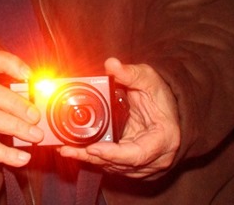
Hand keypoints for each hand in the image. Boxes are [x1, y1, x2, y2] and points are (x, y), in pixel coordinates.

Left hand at [57, 58, 179, 177]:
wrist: (166, 109)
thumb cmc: (160, 95)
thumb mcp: (148, 79)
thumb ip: (130, 73)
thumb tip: (112, 64)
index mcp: (164, 139)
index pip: (137, 154)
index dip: (114, 154)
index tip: (93, 148)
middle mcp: (157, 158)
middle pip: (122, 165)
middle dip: (94, 158)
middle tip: (69, 150)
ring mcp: (146, 164)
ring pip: (115, 168)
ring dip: (90, 161)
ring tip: (67, 151)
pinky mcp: (134, 165)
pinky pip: (114, 166)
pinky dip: (96, 160)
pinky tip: (77, 152)